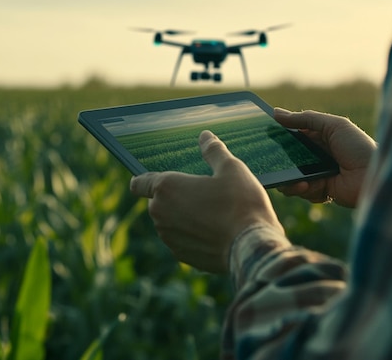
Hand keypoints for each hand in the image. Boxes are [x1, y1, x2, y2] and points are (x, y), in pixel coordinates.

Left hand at [130, 130, 282, 272]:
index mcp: (166, 188)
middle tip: (202, 193)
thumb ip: (214, 151)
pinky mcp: (182, 256)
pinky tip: (217, 231)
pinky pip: (182, 240)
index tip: (154, 179)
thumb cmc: (241, 203)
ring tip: (213, 212)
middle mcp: (160, 214)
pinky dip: (194, 235)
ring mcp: (169, 237)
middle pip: (158, 202)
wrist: (252, 247)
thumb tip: (205, 136)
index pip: (139, 183)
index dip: (144, 180)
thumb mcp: (232, 168)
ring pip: (171, 222)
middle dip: (175, 197)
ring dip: (184, 217)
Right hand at [273, 108, 376, 207]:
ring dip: (288, 177)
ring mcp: (317, 174)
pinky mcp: (319, 191)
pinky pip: (301, 191)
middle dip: (278, 159)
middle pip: (288, 157)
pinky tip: (307, 185)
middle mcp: (317, 156)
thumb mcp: (334, 125)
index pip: (293, 135)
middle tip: (269, 159)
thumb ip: (306, 119)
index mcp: (320, 138)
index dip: (279, 135)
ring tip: (294, 177)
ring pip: (290, 175)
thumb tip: (276, 113)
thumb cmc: (359, 147)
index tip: (263, 134)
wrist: (376, 178)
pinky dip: (300, 189)